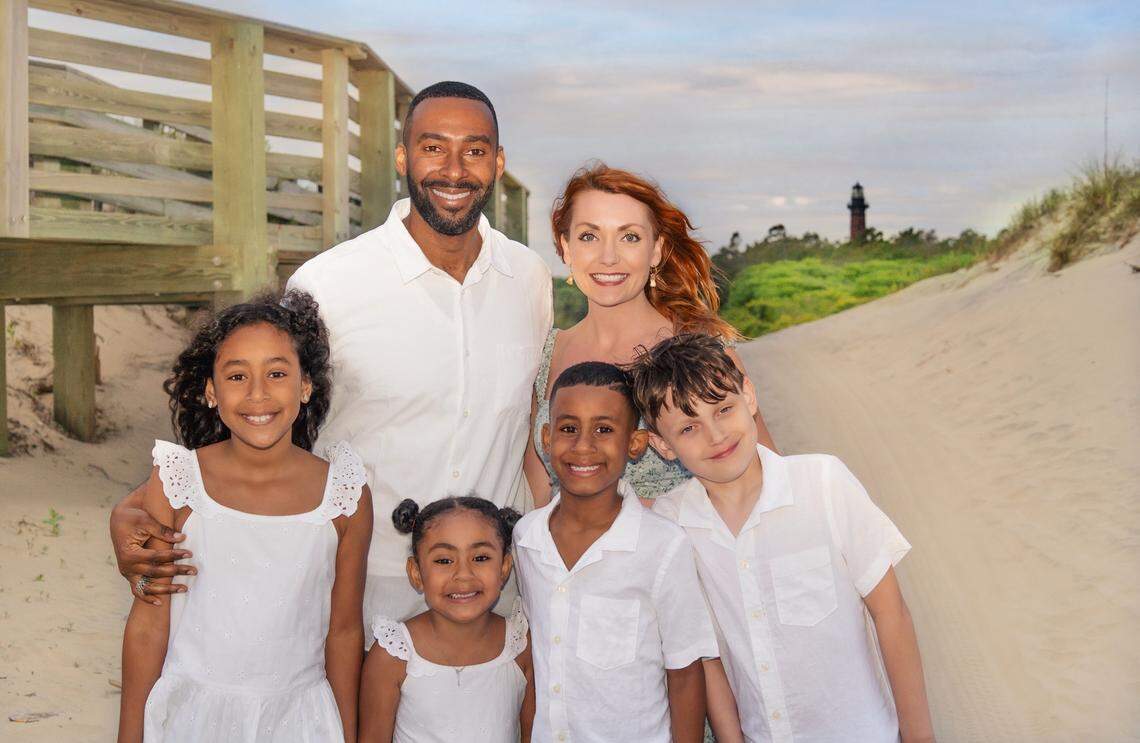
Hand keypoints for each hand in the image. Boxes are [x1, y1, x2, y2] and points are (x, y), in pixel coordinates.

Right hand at [110, 490, 194, 605]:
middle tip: (194, 570)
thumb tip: (181, 538)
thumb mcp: (147, 521)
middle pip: (155, 573)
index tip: (190, 554)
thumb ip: (163, 531)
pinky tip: (160, 603)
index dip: (173, 556)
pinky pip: (138, 590)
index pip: (156, 558)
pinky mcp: (130, 574)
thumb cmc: (133, 518)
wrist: (118, 520)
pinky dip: (147, 597)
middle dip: (176, 572)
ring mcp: (128, 573)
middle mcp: (126, 567)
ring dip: (166, 590)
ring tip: (185, 589)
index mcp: (129, 554)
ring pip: (147, 586)